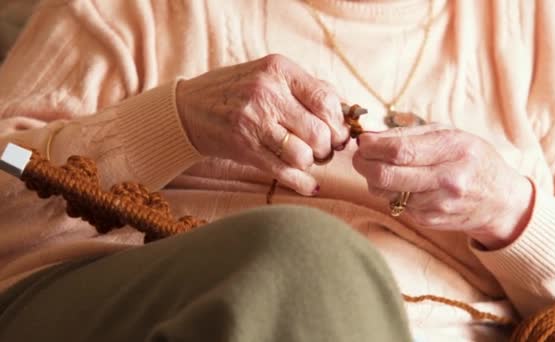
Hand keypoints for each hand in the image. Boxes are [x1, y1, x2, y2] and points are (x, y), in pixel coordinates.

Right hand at [176, 54, 349, 194]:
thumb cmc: (238, 91)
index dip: (339, 124)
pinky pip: (284, 172)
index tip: (339, 134)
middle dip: (327, 148)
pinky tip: (310, 186)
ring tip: (306, 158)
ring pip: (303, 155)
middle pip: (319, 132)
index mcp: (279, 70)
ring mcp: (254, 121)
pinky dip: (303, 183)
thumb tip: (349, 112)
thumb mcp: (270, 76)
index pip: (326, 100)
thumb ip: (309, 88)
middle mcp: (266, 93)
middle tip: (322, 150)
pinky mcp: (244, 147)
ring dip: (311, 163)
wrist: (190, 108)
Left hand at [353, 125, 533, 248]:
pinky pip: (395, 205)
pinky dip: (390, 193)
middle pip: (386, 175)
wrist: (499, 200)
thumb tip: (369, 137)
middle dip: (363, 164)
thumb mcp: (449, 134)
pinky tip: (401, 184)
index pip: (400, 151)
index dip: (373, 146)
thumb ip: (409, 134)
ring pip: (385, 193)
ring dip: (373, 179)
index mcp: (453, 150)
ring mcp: (437, 204)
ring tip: (381, 168)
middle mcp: (447, 180)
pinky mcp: (429, 221)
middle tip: (359, 156)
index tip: (362, 141)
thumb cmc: (471, 159)